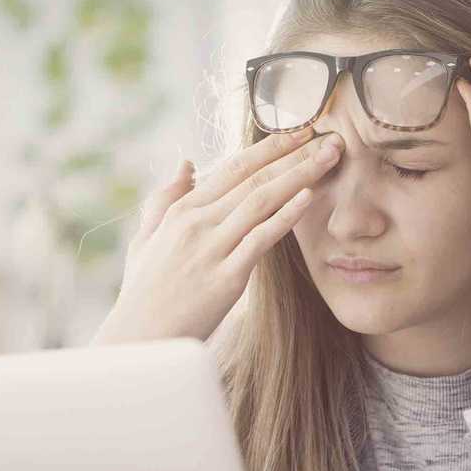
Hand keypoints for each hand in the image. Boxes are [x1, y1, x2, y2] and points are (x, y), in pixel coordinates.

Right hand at [91, 128, 343, 345]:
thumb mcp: (146, 239)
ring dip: (300, 174)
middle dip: (294, 153)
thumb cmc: (144, 293)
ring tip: (330, 156)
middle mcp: (197, 222)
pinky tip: (309, 196)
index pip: (233, 167)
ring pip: (262, 200)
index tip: (298, 131)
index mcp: (182, 210)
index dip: (269, 147)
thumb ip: (164, 199)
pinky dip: (286, 215)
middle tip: (330, 136)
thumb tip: (185, 163)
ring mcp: (212, 248)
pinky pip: (261, 239)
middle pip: (254, 178)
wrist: (139, 338)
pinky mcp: (226, 278)